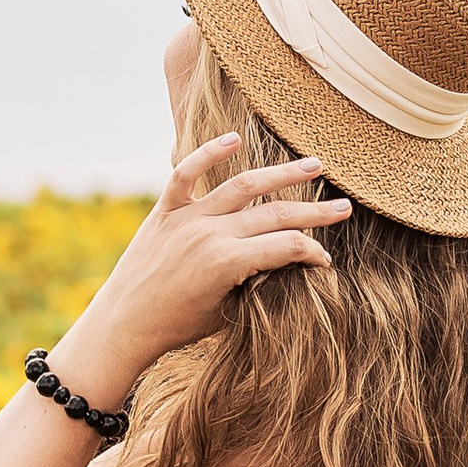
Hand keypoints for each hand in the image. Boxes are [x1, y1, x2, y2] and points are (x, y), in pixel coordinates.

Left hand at [48, 138, 350, 403]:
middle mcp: (209, 235)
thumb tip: (287, 263)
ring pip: (243, 186)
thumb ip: (256, 283)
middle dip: (315, 212)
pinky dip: (209, 153)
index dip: (313, 252)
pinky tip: (235, 138)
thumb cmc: (176, 328)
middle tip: (345, 207)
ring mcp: (186, 219)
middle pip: (275, 214)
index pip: (287, 247)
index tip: (326, 260)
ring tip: (313, 165)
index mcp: (227, 264)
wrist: (122, 324)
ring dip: (282, 173)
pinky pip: (186, 173)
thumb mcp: (227, 312)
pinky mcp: (164, 211)